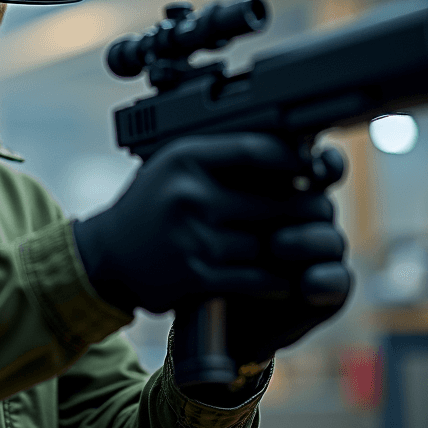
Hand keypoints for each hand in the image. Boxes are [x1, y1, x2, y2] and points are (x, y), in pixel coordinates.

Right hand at [72, 134, 348, 318]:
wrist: (108, 255)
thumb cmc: (152, 206)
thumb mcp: (175, 166)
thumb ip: (222, 157)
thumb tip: (290, 148)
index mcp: (186, 158)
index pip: (256, 150)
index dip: (294, 159)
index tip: (313, 168)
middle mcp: (189, 193)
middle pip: (273, 201)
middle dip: (303, 209)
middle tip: (319, 213)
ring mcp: (192, 236)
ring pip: (268, 243)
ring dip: (292, 249)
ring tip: (305, 246)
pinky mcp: (195, 275)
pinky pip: (256, 277)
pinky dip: (276, 280)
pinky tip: (283, 276)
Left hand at [222, 153, 351, 363]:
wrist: (207, 318)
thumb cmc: (199, 260)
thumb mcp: (203, 221)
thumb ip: (222, 186)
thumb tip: (231, 149)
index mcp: (281, 193)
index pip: (312, 169)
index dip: (322, 164)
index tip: (311, 165)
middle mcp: (305, 220)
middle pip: (319, 203)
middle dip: (299, 205)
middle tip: (270, 202)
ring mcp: (318, 255)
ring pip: (331, 238)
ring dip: (307, 240)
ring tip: (276, 245)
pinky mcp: (327, 290)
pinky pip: (339, 279)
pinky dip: (324, 280)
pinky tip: (307, 283)